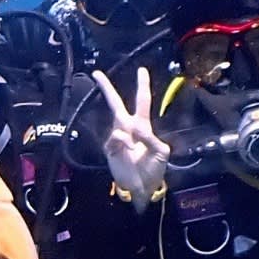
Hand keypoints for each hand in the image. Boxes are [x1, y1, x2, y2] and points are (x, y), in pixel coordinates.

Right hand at [92, 68, 171, 208]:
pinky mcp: (110, 147)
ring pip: (117, 123)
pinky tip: (128, 151)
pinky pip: (115, 137)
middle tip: (97, 74)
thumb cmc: (154, 169)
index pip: (142, 101)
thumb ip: (151, 138)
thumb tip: (134, 129)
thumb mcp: (161, 152)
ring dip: (126, 134)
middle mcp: (128, 128)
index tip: (141, 70)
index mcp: (143, 126)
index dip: (142, 85)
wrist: (142, 188)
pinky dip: (122, 142)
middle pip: (116, 104)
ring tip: (133, 150)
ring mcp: (118, 137)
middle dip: (107, 88)